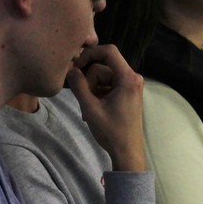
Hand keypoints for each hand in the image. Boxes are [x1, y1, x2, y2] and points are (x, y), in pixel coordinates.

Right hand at [67, 44, 145, 171]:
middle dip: (90, 81)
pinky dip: (98, 95)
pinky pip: (108, 86)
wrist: (127, 152)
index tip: (76, 65)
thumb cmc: (111, 132)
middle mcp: (133, 78)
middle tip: (85, 101)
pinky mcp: (127, 93)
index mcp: (128, 79)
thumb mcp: (90, 108)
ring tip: (90, 110)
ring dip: (92, 90)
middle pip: (103, 67)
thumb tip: (70, 69)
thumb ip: (78, 85)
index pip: (109, 52)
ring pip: (103, 77)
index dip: (90, 54)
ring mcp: (130, 86)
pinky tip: (95, 111)